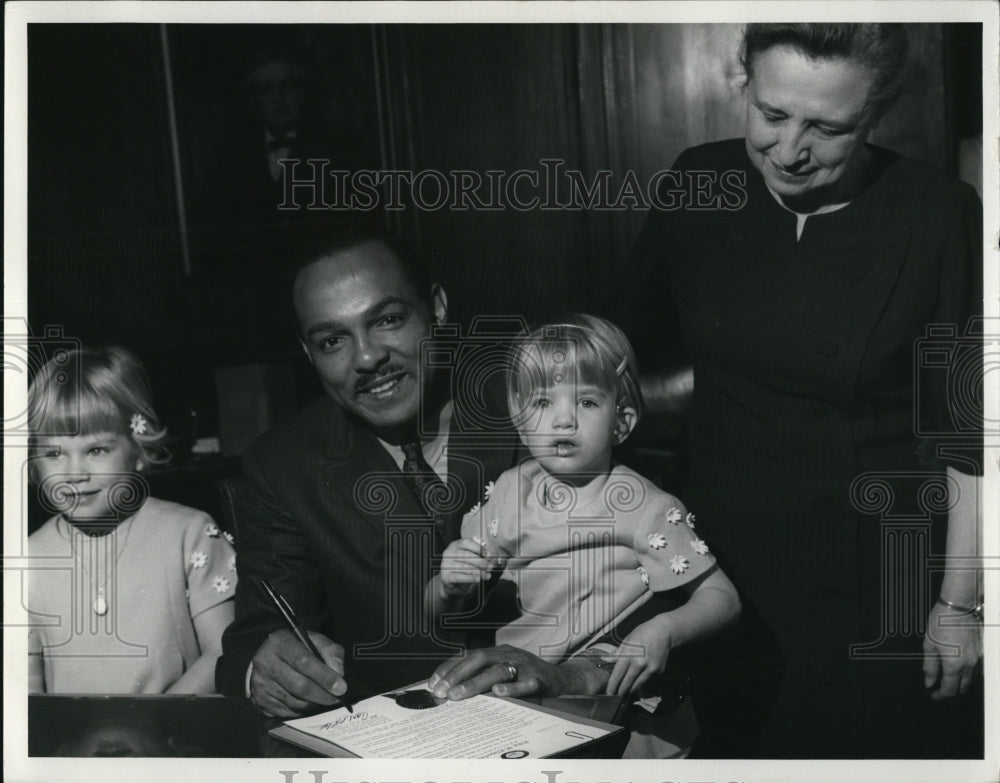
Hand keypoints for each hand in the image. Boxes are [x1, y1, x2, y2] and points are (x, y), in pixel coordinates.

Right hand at [249, 629, 346, 717]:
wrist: (268, 657)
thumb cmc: (295, 648)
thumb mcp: (314, 641)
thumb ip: (330, 651)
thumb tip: (338, 672)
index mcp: (279, 642)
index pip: (304, 661)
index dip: (324, 676)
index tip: (341, 687)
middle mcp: (265, 662)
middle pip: (299, 685)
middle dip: (322, 694)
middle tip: (337, 697)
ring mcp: (260, 683)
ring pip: (294, 701)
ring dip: (314, 703)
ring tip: (324, 698)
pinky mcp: (260, 699)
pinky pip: (287, 711)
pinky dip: (302, 709)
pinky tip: (308, 701)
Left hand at [428, 645, 602, 700]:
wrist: (561, 680)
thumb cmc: (525, 679)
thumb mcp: (503, 674)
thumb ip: (482, 679)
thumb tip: (450, 692)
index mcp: (497, 652)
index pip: (467, 657)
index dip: (448, 669)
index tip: (431, 684)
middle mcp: (508, 655)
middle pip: (479, 659)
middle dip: (457, 674)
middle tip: (441, 692)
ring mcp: (524, 666)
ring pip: (497, 671)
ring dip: (475, 683)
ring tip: (458, 695)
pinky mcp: (539, 679)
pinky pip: (525, 683)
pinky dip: (512, 688)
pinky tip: (498, 693)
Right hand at [439, 537, 491, 597]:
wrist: (451, 583)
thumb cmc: (463, 567)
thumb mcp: (469, 558)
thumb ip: (478, 554)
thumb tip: (489, 556)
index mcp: (455, 545)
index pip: (466, 542)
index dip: (479, 548)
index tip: (488, 555)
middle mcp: (449, 553)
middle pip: (466, 555)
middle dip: (481, 561)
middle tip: (490, 567)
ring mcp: (446, 565)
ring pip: (464, 567)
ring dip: (479, 571)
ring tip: (487, 575)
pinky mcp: (446, 577)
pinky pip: (460, 577)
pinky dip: (471, 578)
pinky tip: (478, 579)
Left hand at [604, 617, 673, 695]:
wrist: (663, 632)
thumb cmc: (643, 633)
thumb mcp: (627, 640)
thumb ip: (616, 653)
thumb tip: (604, 659)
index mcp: (629, 654)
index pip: (618, 675)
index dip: (612, 686)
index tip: (609, 693)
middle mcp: (639, 663)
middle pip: (627, 684)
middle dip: (620, 692)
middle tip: (615, 697)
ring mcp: (650, 669)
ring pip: (637, 687)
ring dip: (630, 691)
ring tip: (624, 693)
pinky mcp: (658, 672)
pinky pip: (646, 683)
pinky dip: (640, 685)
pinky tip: (636, 684)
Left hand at [923, 603, 981, 699]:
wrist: (959, 607)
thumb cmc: (942, 622)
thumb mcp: (929, 644)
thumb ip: (929, 666)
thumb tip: (929, 681)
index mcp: (954, 665)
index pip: (949, 690)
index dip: (941, 696)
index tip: (934, 695)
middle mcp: (969, 665)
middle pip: (963, 688)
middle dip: (952, 692)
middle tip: (941, 690)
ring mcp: (978, 659)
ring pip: (972, 680)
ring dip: (962, 684)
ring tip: (950, 680)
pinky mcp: (983, 652)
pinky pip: (978, 670)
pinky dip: (969, 673)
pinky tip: (962, 669)